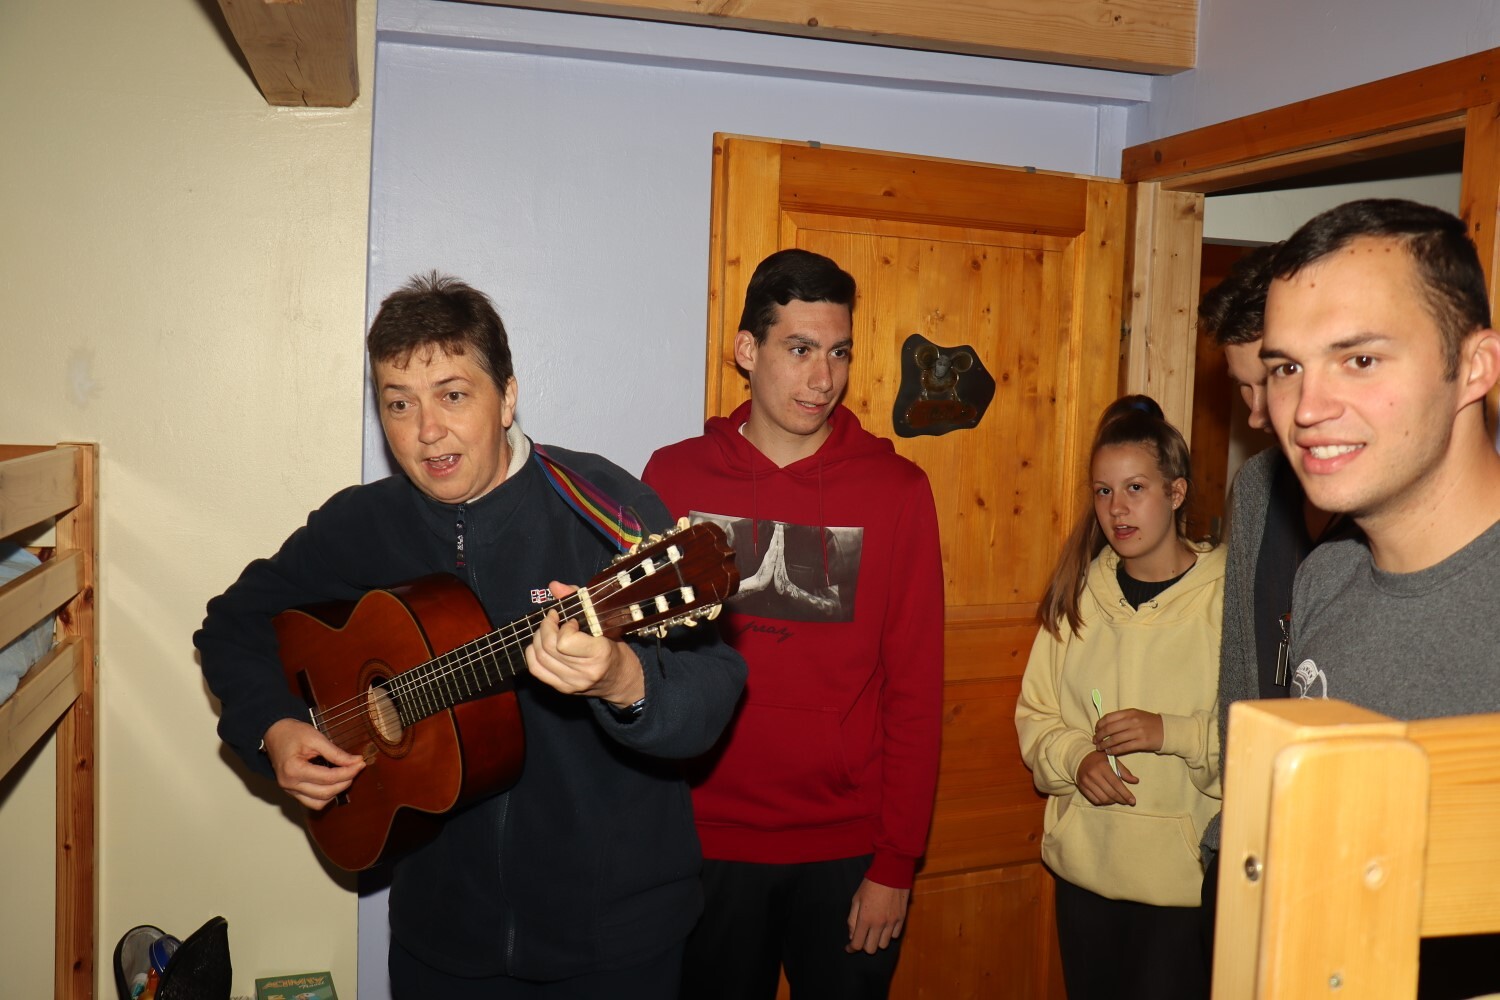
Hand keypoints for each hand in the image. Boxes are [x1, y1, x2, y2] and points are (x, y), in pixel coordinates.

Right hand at [262, 717, 363, 810]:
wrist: (274, 733)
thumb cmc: (292, 733)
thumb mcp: (315, 738)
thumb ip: (336, 752)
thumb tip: (356, 761)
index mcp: (293, 769)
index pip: (328, 778)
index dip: (348, 772)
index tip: (360, 763)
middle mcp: (289, 784)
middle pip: (325, 793)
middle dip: (345, 782)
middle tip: (356, 768)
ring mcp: (289, 790)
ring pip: (318, 803)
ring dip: (335, 793)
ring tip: (345, 776)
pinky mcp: (292, 792)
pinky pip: (311, 801)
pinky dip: (325, 795)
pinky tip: (333, 782)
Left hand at [525, 582, 645, 707]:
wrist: (620, 679)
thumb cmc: (615, 647)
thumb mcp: (604, 623)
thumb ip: (579, 601)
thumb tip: (554, 586)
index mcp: (600, 654)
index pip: (565, 642)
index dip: (564, 627)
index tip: (572, 621)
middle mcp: (585, 672)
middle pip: (548, 647)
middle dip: (546, 627)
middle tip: (553, 619)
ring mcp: (572, 683)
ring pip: (540, 657)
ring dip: (538, 638)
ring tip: (547, 630)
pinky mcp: (563, 688)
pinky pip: (536, 670)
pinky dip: (532, 654)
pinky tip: (539, 644)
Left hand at [846, 878, 909, 953]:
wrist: (892, 872)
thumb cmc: (871, 884)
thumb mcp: (856, 899)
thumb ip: (852, 919)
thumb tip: (852, 935)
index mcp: (865, 918)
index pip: (858, 944)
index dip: (852, 948)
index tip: (849, 947)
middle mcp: (879, 924)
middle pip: (871, 949)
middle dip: (864, 945)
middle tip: (862, 936)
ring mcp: (892, 922)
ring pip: (884, 945)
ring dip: (877, 940)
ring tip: (874, 931)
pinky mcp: (902, 919)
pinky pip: (895, 936)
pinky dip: (888, 934)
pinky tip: (885, 926)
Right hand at [1076, 751, 1138, 805]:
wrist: (1080, 758)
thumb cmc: (1099, 759)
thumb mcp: (1113, 760)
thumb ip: (1124, 771)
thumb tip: (1136, 781)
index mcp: (1103, 766)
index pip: (1116, 784)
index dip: (1125, 794)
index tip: (1133, 800)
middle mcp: (1093, 775)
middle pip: (1110, 793)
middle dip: (1121, 799)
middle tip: (1128, 802)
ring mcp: (1086, 782)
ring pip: (1103, 798)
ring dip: (1113, 801)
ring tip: (1118, 799)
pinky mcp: (1082, 787)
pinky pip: (1095, 800)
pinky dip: (1103, 802)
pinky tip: (1108, 799)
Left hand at [1093, 708, 1163, 755]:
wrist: (1166, 730)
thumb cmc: (1148, 722)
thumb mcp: (1135, 715)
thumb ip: (1121, 718)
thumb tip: (1104, 724)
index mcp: (1129, 712)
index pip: (1108, 718)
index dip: (1099, 725)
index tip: (1096, 730)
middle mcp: (1132, 721)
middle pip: (1109, 729)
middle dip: (1099, 736)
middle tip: (1095, 741)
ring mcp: (1137, 732)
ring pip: (1115, 739)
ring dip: (1105, 744)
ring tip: (1100, 748)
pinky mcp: (1142, 742)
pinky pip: (1124, 747)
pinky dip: (1114, 750)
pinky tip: (1109, 752)